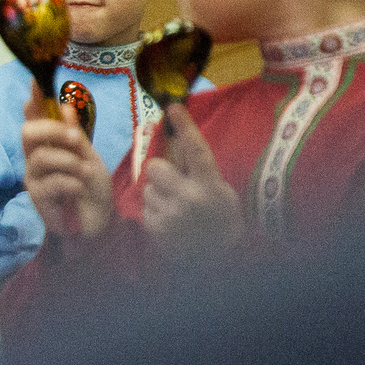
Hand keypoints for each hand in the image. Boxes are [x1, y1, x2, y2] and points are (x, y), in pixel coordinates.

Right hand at [20, 82, 111, 238]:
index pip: (36, 117)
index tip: (36, 80)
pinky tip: (80, 191)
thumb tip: (66, 106)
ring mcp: (34, 176)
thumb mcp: (90, 157)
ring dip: (70, 163)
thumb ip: (75, 135)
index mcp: (50, 144)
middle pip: (28, 132)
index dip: (35, 99)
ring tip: (86, 174)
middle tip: (76, 140)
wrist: (98, 221)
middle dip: (53, 131)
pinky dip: (72, 184)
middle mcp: (36, 157)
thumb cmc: (92, 189)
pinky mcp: (37, 196)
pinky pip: (51, 181)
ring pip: (41, 157)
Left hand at [141, 103, 243, 261]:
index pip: (196, 149)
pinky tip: (171, 222)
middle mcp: (190, 198)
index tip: (173, 107)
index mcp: (211, 186)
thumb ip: (200, 168)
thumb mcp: (220, 190)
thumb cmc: (220, 218)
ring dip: (158, 194)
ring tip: (177, 209)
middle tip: (175, 184)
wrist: (218, 258)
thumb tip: (177, 138)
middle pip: (156, 166)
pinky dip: (155, 211)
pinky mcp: (156, 228)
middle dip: (162, 171)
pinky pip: (145, 206)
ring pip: (148, 187)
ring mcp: (171, 214)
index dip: (185, 126)